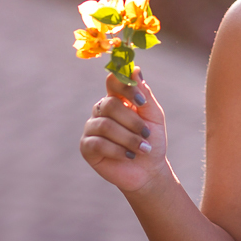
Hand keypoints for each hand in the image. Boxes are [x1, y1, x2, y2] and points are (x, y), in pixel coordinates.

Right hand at [79, 66, 169, 192]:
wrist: (149, 170)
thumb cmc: (151, 140)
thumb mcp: (153, 116)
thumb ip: (144, 94)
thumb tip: (136, 70)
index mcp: (117, 98)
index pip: (113, 81)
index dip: (125, 87)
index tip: (141, 101)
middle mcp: (101, 110)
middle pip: (109, 104)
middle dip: (132, 121)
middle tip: (146, 134)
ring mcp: (92, 128)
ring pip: (105, 125)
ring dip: (129, 139)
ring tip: (142, 149)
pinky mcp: (87, 147)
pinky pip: (98, 143)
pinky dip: (117, 150)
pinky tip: (128, 156)